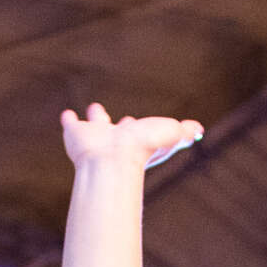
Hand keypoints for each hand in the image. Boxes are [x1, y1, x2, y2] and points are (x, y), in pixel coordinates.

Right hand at [60, 104, 201, 171]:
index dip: (138, 127)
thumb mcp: (172, 135)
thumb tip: (199, 131)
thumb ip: (186, 132)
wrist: (113, 158)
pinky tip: (66, 115)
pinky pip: (71, 124)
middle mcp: (116, 137)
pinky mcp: (76, 134)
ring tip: (94, 108)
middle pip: (118, 128)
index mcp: (134, 138)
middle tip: (123, 120)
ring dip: (95, 117)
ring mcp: (95, 136)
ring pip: (95, 124)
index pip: (136, 130)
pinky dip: (68, 120)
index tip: (138, 123)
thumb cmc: (144, 148)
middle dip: (119, 124)